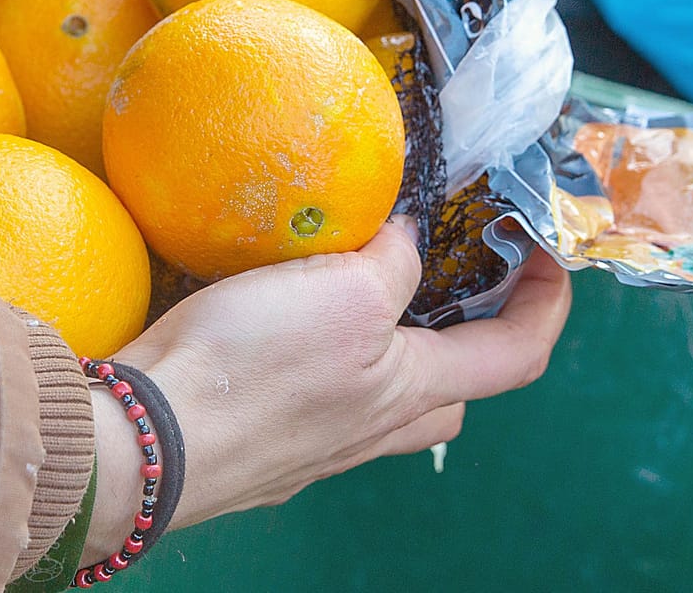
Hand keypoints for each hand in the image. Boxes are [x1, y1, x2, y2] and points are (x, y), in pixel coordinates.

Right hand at [82, 217, 572, 563]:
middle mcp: (370, 432)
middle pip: (450, 395)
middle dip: (467, 343)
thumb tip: (414, 241)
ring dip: (390, 357)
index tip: (546, 255)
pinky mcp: (258, 449)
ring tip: (358, 297)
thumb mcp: (342, 289)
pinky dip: (320, 367)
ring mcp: (313, 451)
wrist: (143, 444)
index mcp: (408, 391)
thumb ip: (392, 262)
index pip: (515, 355)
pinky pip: (315, 409)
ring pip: (381, 408)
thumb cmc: (251, 368)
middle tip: (448, 283)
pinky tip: (279, 332)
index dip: (548, 304)